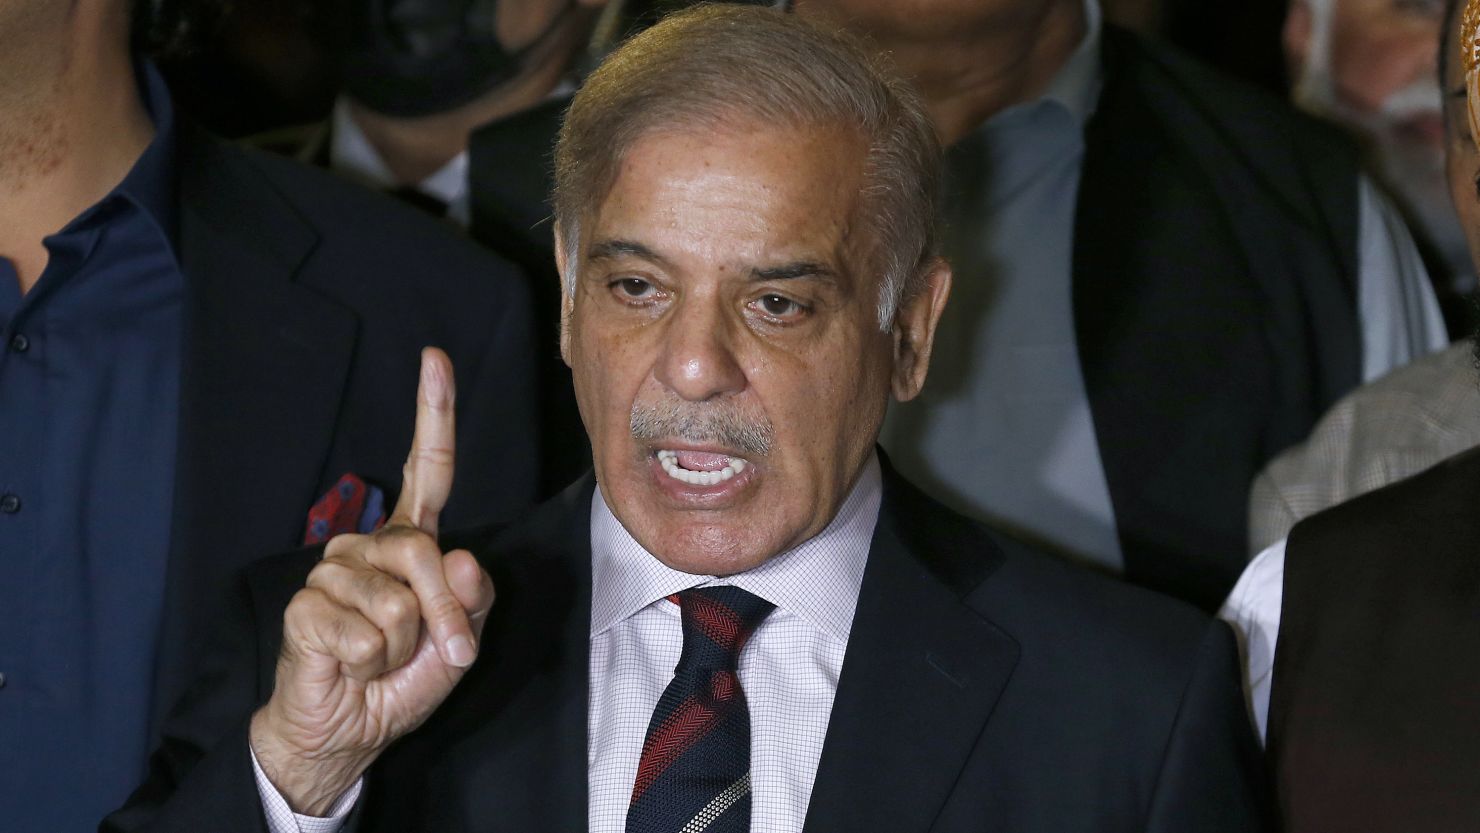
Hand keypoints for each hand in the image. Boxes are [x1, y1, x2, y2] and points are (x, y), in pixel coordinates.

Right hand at [249, 347, 495, 814]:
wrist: (344, 731)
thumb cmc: (400, 681)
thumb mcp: (457, 644)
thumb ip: (472, 602)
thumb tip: (465, 560)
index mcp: (409, 543)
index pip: (427, 471)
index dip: (432, 416)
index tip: (435, 361)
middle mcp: (369, 546)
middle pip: (421, 550)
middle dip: (443, 613)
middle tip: (441, 653)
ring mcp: (332, 572)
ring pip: (395, 602)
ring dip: (403, 647)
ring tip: (380, 659)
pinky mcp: (304, 607)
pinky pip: (362, 632)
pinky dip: (369, 663)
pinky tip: (350, 665)